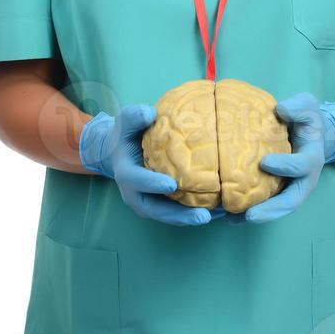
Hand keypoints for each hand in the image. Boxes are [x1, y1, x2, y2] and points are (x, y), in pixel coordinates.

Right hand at [80, 104, 212, 226]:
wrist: (119, 152)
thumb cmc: (126, 134)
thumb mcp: (126, 121)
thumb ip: (135, 116)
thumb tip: (150, 113)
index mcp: (126, 174)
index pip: (138, 180)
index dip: (153, 184)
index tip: (171, 185)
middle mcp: (134, 194)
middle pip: (155, 210)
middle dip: (178, 215)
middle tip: (202, 216)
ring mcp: (146, 202)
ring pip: (167, 216)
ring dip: (188, 219)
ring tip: (213, 218)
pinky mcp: (158, 205)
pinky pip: (174, 213)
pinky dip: (191, 215)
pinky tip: (215, 214)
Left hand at [242, 93, 334, 223]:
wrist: (310, 134)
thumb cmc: (306, 120)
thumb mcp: (307, 106)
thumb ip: (298, 106)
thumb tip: (281, 109)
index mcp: (312, 159)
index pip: (302, 166)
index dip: (286, 166)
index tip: (265, 162)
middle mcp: (304, 180)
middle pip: (291, 201)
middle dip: (272, 209)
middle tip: (250, 214)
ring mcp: (291, 188)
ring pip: (278, 209)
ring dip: (258, 216)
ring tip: (234, 220)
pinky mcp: (278, 192)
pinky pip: (267, 206)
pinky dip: (249, 213)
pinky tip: (230, 218)